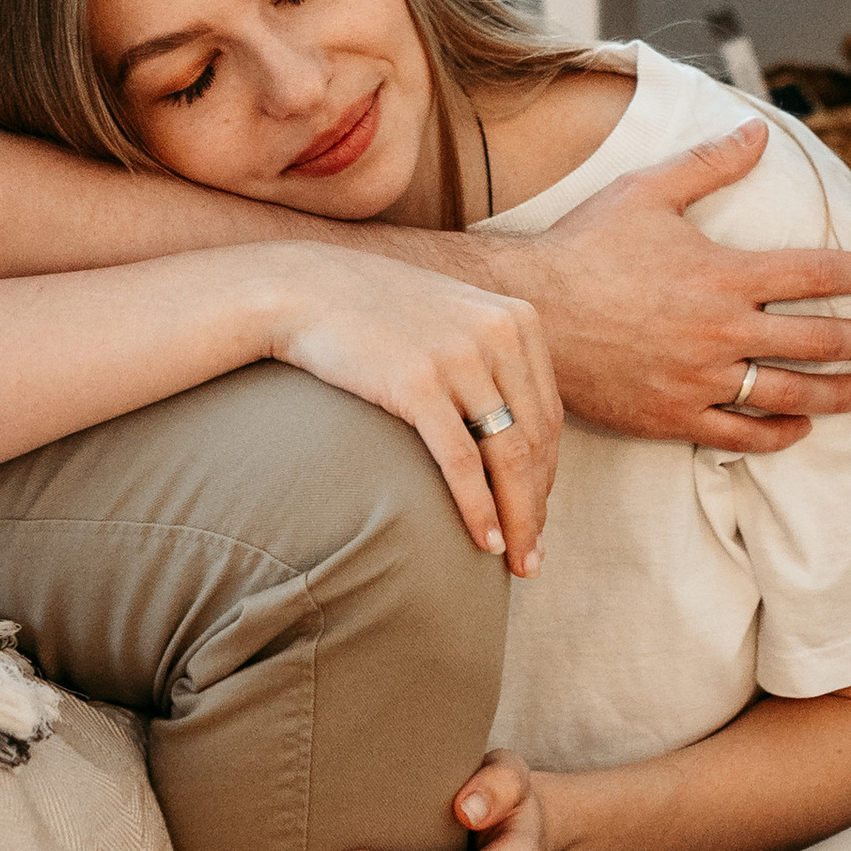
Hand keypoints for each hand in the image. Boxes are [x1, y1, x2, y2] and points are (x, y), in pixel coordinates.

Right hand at [273, 250, 558, 570]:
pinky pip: (462, 461)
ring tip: (516, 561)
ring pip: (509, 457)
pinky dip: (478, 508)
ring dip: (518, 519)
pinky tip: (484, 541)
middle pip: (536, 441)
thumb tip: (512, 423)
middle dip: (537, 507)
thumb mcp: (449, 317)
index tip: (536, 516)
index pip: (548, 415)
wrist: (302, 289)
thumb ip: (489, 357)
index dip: (547, 476)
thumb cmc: (374, 313)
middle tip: (532, 556)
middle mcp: (498, 334)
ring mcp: (459, 357)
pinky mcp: (418, 383)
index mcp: (516, 319)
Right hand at [500, 121, 850, 448]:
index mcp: (724, 274)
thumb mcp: (647, 192)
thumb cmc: (584, 247)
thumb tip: (758, 130)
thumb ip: (710, 163)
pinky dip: (778, 432)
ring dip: (839, 393)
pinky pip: (741, 435)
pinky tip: (799, 426)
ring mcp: (700, 379)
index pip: (815, 273)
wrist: (528, 313)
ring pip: (791, 393)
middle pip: (819, 339)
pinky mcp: (673, 416)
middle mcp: (722, 331)